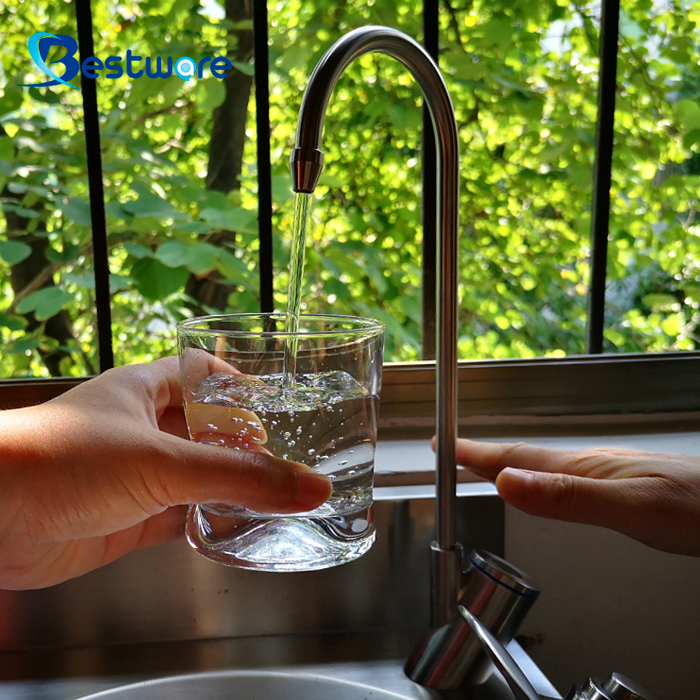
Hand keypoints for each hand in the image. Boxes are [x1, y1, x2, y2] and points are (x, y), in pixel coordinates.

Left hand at [0, 357, 331, 589]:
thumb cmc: (60, 459)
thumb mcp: (162, 462)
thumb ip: (239, 477)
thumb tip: (309, 484)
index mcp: (146, 390)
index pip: (202, 372)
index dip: (239, 381)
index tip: (276, 398)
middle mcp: (143, 429)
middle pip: (207, 428)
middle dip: (245, 441)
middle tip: (290, 454)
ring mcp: (136, 475)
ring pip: (198, 476)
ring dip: (231, 487)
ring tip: (277, 494)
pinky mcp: (129, 518)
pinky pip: (182, 517)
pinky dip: (209, 523)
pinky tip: (238, 529)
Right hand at [454, 438, 699, 555]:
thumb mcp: (633, 507)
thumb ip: (569, 498)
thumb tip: (509, 484)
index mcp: (583, 468)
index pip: (516, 458)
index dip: (476, 453)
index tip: (444, 445)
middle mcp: (589, 466)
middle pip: (523, 458)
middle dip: (483, 456)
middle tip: (454, 454)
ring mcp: (605, 473)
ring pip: (543, 466)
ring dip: (508, 465)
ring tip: (487, 468)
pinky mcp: (620, 486)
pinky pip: (563, 477)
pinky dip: (538, 477)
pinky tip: (546, 485)